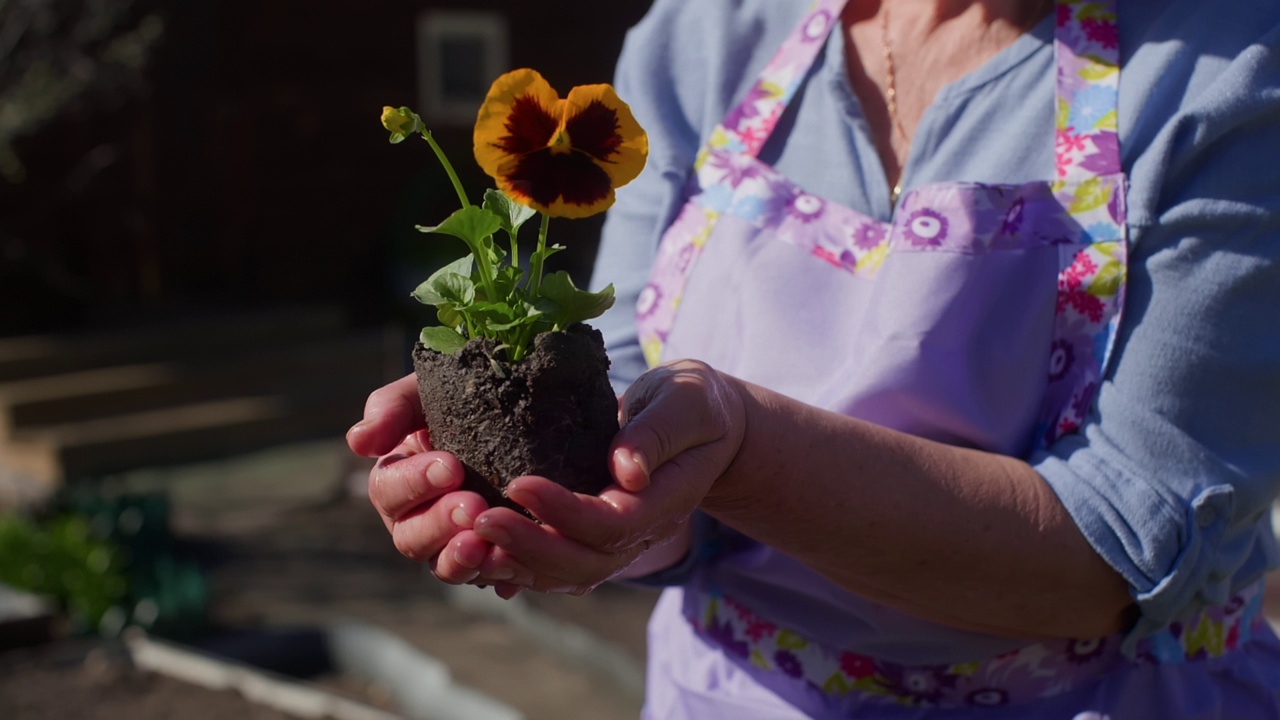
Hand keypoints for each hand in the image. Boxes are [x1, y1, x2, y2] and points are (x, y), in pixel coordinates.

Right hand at [347, 374, 503, 588]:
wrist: (522, 418)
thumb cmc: (463, 401)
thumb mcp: (427, 392)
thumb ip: (391, 408)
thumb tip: (357, 442)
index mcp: (396, 480)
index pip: (388, 489)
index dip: (415, 482)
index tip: (451, 467)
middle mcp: (414, 519)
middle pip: (410, 537)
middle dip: (440, 523)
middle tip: (474, 506)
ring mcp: (449, 545)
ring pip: (442, 566)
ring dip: (459, 558)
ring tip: (482, 545)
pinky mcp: (486, 561)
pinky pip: (483, 579)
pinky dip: (495, 575)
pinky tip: (512, 567)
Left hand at [467, 360, 745, 594]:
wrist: (703, 426)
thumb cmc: (693, 404)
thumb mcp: (686, 401)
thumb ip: (658, 433)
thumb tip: (626, 470)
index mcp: (665, 499)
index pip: (613, 523)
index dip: (564, 511)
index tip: (518, 483)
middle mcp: (642, 532)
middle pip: (585, 563)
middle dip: (529, 546)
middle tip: (479, 518)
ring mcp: (619, 542)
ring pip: (567, 576)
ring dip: (517, 564)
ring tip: (469, 543)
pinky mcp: (595, 537)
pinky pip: (556, 568)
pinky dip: (519, 567)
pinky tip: (480, 558)